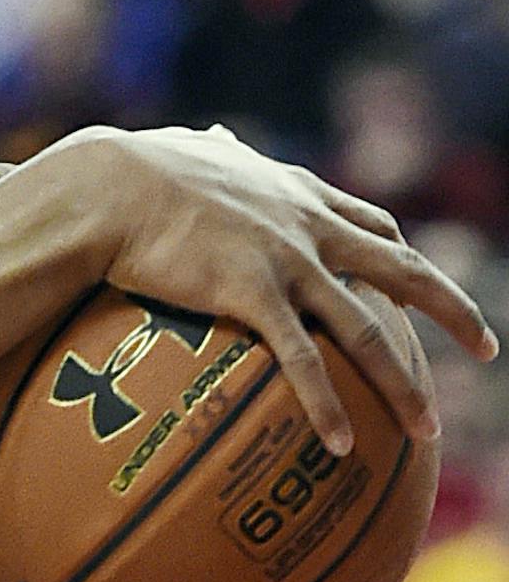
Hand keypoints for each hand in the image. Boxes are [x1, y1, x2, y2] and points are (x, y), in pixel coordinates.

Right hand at [29, 123, 496, 453]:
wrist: (110, 186)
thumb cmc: (133, 168)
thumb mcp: (191, 149)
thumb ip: (213, 149)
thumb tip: (210, 137)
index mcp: (296, 193)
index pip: (371, 224)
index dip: (400, 257)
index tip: (417, 287)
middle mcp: (308, 226)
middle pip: (403, 271)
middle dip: (451, 312)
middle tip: (484, 350)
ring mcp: (288, 262)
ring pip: (367, 329)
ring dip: (402, 383)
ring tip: (426, 429)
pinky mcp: (253, 294)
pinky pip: (302, 359)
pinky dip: (326, 403)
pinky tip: (342, 444)